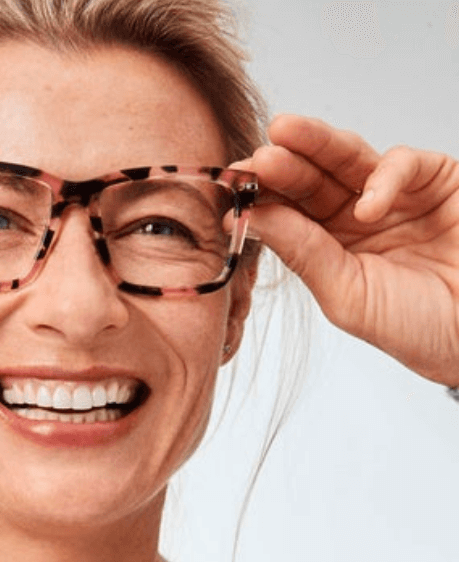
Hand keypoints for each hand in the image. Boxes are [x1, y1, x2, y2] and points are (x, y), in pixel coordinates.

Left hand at [233, 115, 458, 385]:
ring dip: (314, 144)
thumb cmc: (414, 325)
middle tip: (253, 156)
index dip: (259, 196)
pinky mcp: (434, 180)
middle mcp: (352, 216)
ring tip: (282, 134)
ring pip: (346, 158)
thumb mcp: (346, 294)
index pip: (285, 212)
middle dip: (279, 164)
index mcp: (324, 246)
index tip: (229, 187)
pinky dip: (382, 178)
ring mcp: (391, 196)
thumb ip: (303, 254)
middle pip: (308, 180)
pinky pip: (402, 164)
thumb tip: (250, 218)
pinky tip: (367, 206)